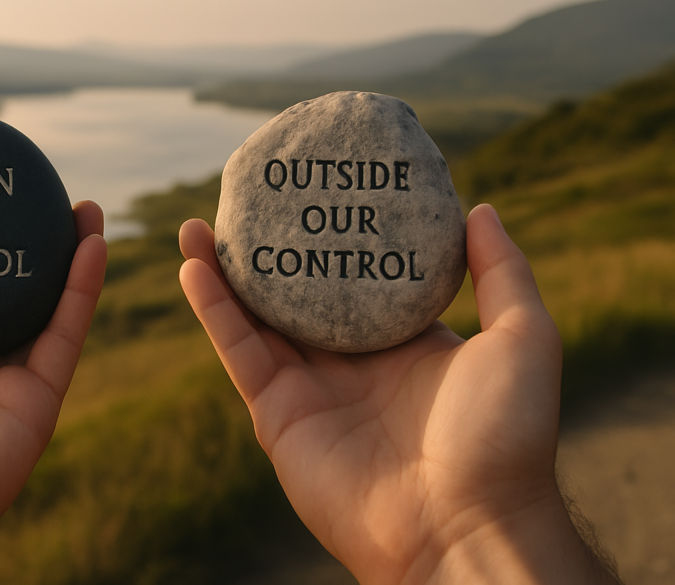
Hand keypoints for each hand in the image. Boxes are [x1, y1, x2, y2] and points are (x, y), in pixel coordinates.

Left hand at [0, 201, 106, 584]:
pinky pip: (64, 338)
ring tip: (83, 208)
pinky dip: (82, 291)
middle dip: (30, 248)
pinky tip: (91, 244)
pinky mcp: (33, 406)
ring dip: (70, 259)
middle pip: (7, 297)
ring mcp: (0, 387)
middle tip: (42, 195)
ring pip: (46, 312)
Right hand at [179, 204, 618, 583]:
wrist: (463, 525)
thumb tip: (478, 209)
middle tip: (245, 201)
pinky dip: (213, 310)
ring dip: (224, 271)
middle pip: (296, 293)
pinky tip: (193, 267)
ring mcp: (311, 388)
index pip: (359, 278)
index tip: (316, 190)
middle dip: (269, 250)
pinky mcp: (277, 414)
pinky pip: (239, 352)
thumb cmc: (504, 437)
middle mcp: (353, 362)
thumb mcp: (522, 337)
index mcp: (405, 342)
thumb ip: (501, 272)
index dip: (335, 236)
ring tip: (197, 226)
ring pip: (256, 317)